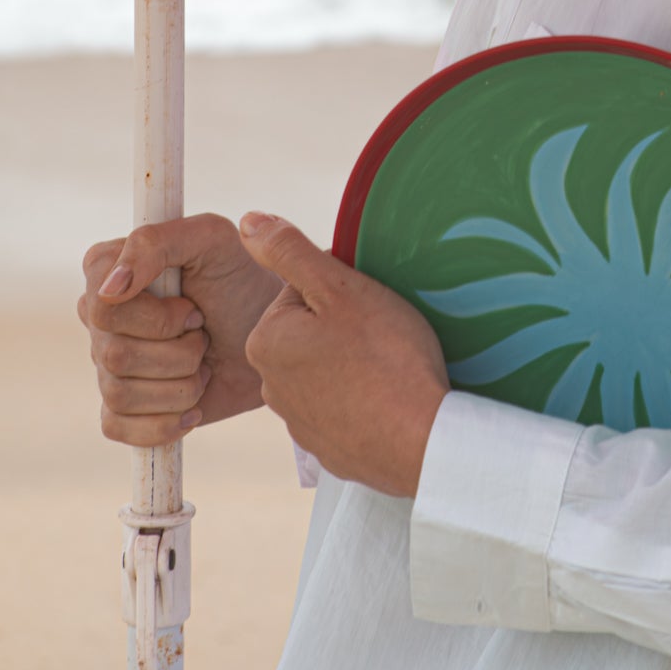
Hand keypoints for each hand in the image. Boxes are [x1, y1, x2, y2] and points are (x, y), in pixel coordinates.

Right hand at [77, 213, 283, 445]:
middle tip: (204, 333)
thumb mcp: (213, 240)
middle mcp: (102, 318)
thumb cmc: (244, 280)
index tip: (192, 307)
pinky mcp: (123, 406)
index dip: (153, 318)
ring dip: (180, 384)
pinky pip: (116, 426)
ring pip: (119, 394)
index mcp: (109, 270)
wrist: (275, 339)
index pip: (101, 307)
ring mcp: (108, 363)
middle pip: (113, 355)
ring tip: (204, 363)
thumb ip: (155, 242)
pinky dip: (163, 421)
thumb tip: (109, 288)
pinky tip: (192, 405)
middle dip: (178, 352)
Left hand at [238, 212, 450, 498]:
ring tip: (387, 366)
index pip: (300, 291)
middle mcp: (270, 385)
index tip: (365, 307)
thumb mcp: (340, 287)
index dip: (340, 289)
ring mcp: (299, 422)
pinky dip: (363, 399)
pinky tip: (387, 397)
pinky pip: (343, 406)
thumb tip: (248, 222)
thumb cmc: (386, 358)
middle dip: (342, 325)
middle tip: (379, 335)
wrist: (422, 440)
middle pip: (310, 330)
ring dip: (352, 362)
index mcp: (265, 341)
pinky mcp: (329, 447)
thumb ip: (290, 251)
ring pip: (326, 368)